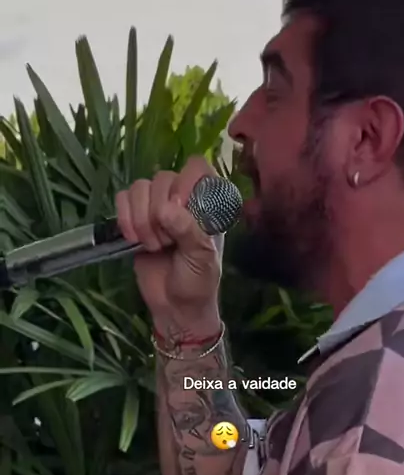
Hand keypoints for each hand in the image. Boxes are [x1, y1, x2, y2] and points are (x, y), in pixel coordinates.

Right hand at [116, 156, 221, 340]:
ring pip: (140, 187)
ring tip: (153, 244)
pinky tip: (133, 238)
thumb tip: (165, 209)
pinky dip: (125, 217)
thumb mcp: (201, 257)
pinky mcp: (135, 216)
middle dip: (159, 211)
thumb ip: (188, 230)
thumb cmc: (197, 282)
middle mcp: (183, 199)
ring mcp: (157, 206)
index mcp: (208, 203)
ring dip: (141, 217)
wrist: (175, 307)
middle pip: (163, 178)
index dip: (185, 184)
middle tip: (167, 241)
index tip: (181, 210)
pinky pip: (123, 198)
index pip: (197, 168)